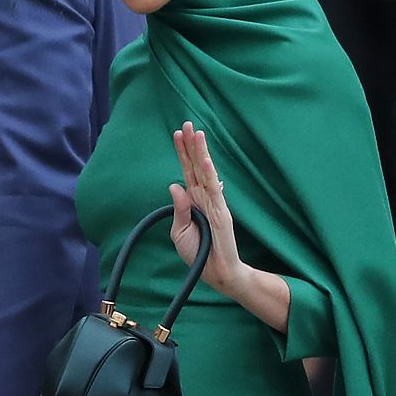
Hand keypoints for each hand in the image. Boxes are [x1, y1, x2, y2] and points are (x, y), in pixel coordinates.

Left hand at [169, 121, 246, 298]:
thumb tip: (174, 185)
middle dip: (191, 145)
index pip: (186, 171)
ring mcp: (214, 202)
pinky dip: (210, 175)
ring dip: (201, 153)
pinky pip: (214, 190)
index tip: (177, 134)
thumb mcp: (180, 231)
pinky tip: (206, 161)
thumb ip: (178, 208)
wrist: (216, 272)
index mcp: (194, 200)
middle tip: (187, 123)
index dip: (182, 153)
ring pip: (206, 172)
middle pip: (196, 166)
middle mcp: (204, 197)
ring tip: (196, 133)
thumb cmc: (198, 253)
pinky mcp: (221, 212)